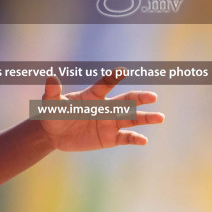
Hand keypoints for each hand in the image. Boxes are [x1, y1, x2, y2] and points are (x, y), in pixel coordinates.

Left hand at [34, 68, 163, 152]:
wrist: (55, 134)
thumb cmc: (53, 114)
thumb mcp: (51, 104)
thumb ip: (52, 92)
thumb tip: (51, 78)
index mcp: (93, 95)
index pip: (105, 84)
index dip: (113, 78)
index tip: (122, 71)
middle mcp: (105, 107)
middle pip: (126, 101)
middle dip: (140, 98)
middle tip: (153, 96)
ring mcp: (110, 122)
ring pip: (131, 118)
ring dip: (146, 117)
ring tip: (160, 117)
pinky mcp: (110, 138)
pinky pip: (125, 137)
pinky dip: (135, 138)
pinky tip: (144, 140)